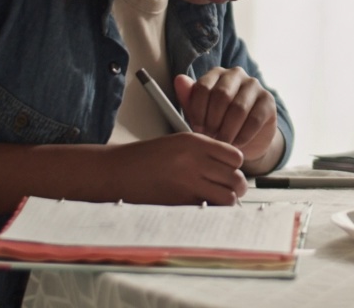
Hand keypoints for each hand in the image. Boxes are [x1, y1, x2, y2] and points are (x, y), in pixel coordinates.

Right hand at [104, 132, 247, 205]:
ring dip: (226, 201)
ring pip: (228, 198)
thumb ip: (205, 152)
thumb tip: (231, 168)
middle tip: (230, 189)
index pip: (236, 157)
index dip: (235, 166)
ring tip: (218, 200)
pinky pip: (209, 210)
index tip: (229, 171)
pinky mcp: (179, 203)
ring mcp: (188, 183)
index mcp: (195, 142)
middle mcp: (195, 161)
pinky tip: (203, 206)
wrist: (117, 171)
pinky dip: (211, 211)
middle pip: (236, 178)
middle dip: (236, 187)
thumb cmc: (145, 158)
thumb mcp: (178, 143)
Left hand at [175, 67, 278, 164]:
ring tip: (222, 144)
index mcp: (217, 73)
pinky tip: (236, 145)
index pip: (203, 87)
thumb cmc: (218, 122)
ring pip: (238, 108)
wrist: (246, 137)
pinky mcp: (268, 101)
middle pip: (221, 95)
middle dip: (213, 121)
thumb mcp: (201, 113)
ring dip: (228, 130)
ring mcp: (254, 86)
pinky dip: (243, 136)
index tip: (197, 129)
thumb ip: (189, 98)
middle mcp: (236, 74)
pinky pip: (254, 119)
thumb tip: (179, 79)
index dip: (197, 111)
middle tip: (209, 138)